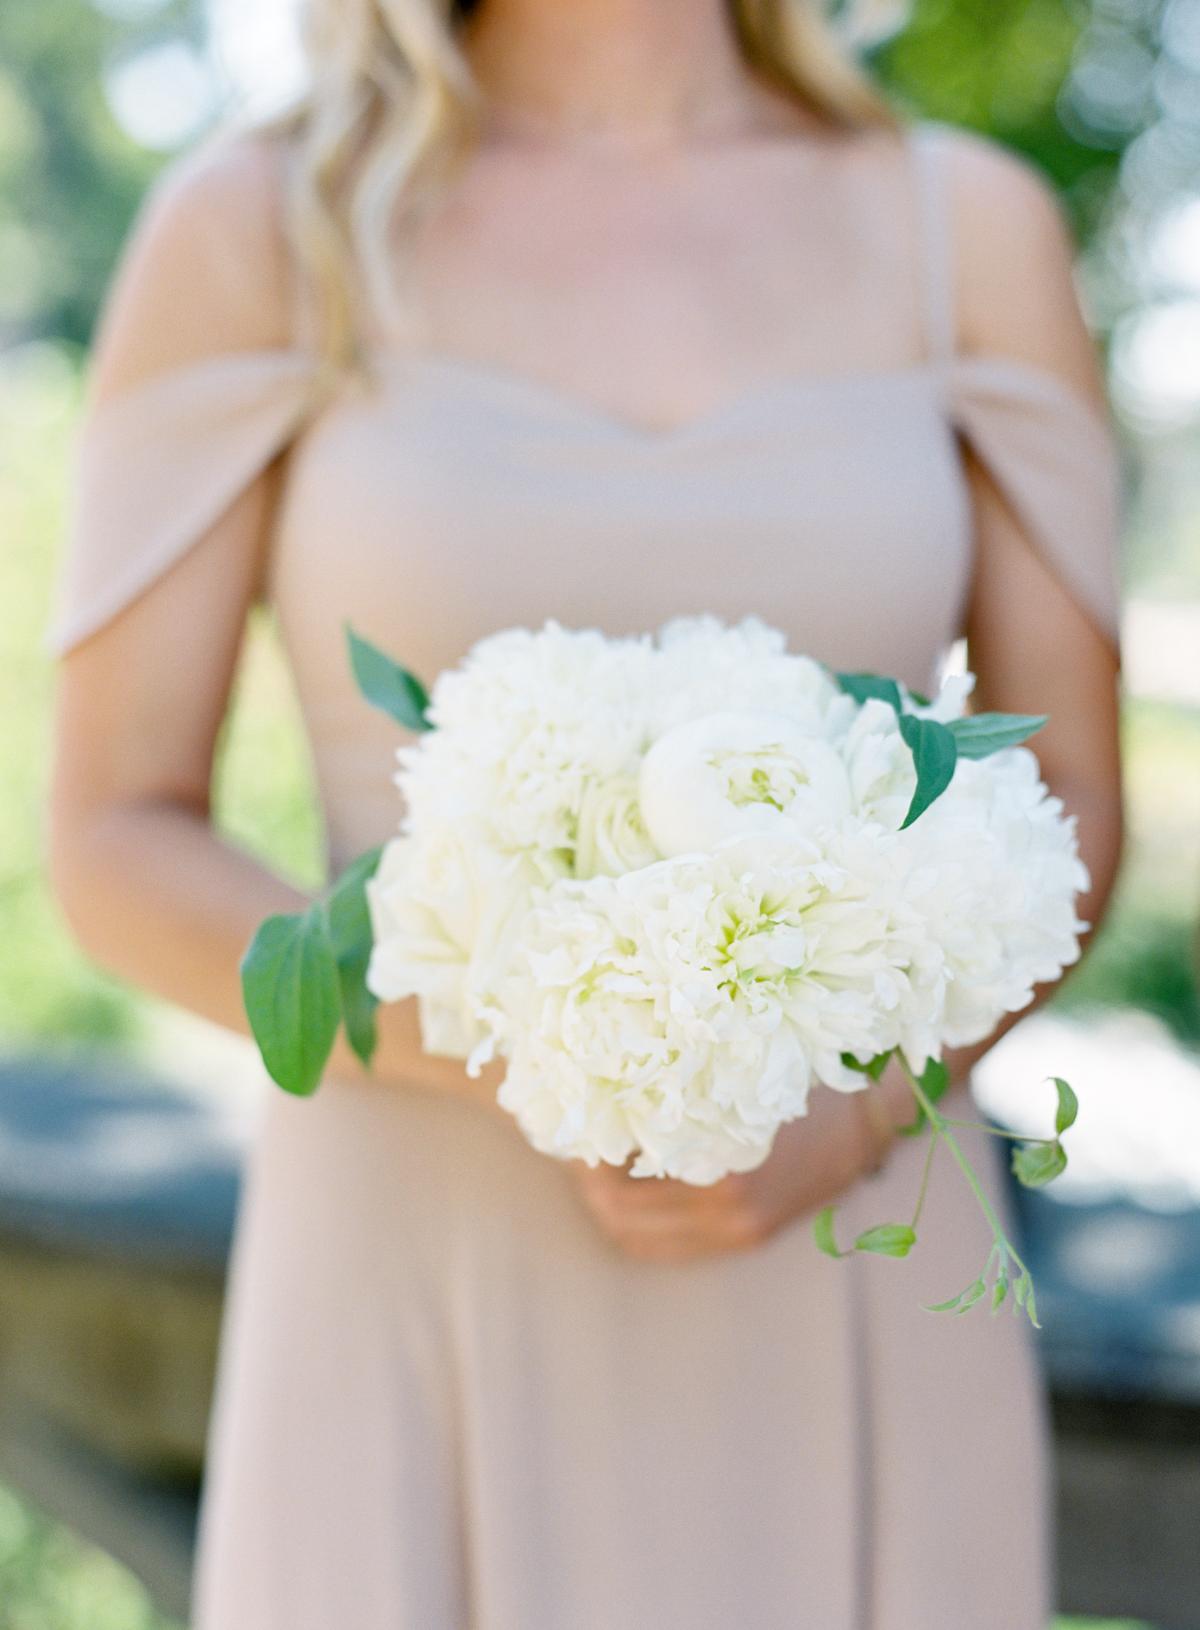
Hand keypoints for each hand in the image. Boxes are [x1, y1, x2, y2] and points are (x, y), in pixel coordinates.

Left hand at [570, 1077, 903, 1264]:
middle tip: (572, 1138)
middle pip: (618, 1213)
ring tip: (595, 1159)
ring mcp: (737, 1229)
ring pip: (637, 1234)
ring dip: (608, 1200)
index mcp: (719, 1164)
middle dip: (586, 1177)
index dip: (583, 1150)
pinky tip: (632, 1182)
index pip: (617, 1178)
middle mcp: (725, 1209)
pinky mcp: (747, 1235)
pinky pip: (668, 1244)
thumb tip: (598, 1076)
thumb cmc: (795, 1068)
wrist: (871, 1109)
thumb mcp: (730, 1064)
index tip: (569, 1117)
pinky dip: (639, 1219)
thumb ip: (674, 1080)